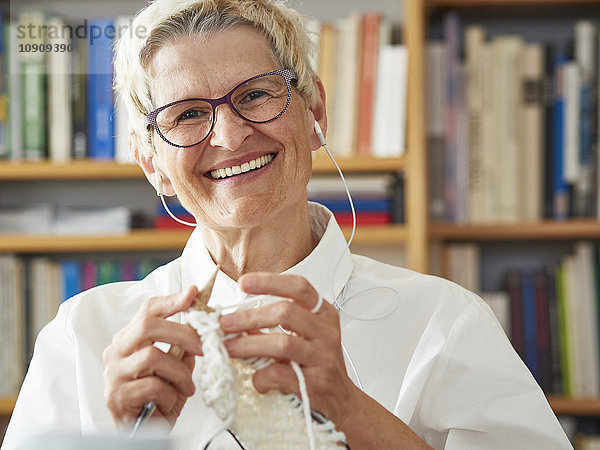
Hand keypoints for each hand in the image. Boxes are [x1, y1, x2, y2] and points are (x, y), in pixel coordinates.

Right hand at [102, 286, 202, 428]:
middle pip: (147, 327)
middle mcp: (116, 351)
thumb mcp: (176, 368)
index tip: (193, 294)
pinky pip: (152, 386)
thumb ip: (184, 348)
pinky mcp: (116, 397)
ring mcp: (113, 373)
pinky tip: (170, 402)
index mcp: (130, 339)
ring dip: (179, 372)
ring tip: (187, 387)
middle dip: (183, 334)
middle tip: (204, 347)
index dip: (171, 300)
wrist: (143, 434)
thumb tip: (204, 326)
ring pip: (152, 356)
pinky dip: (169, 394)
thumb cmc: (158, 398)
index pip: (147, 310)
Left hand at [220, 273, 357, 429]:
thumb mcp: (302, 337)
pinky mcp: (315, 384)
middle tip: (225, 323)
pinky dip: (260, 377)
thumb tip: (234, 319)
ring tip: (229, 348)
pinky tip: (257, 379)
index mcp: (323, 314)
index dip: (270, 282)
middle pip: (286, 313)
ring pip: (282, 343)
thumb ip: (273, 325)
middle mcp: (326, 332)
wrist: (341, 401)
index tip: (244, 283)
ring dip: (249, 345)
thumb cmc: (316, 364)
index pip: (299, 288)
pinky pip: (280, 374)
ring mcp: (322, 357)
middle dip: (250, 317)